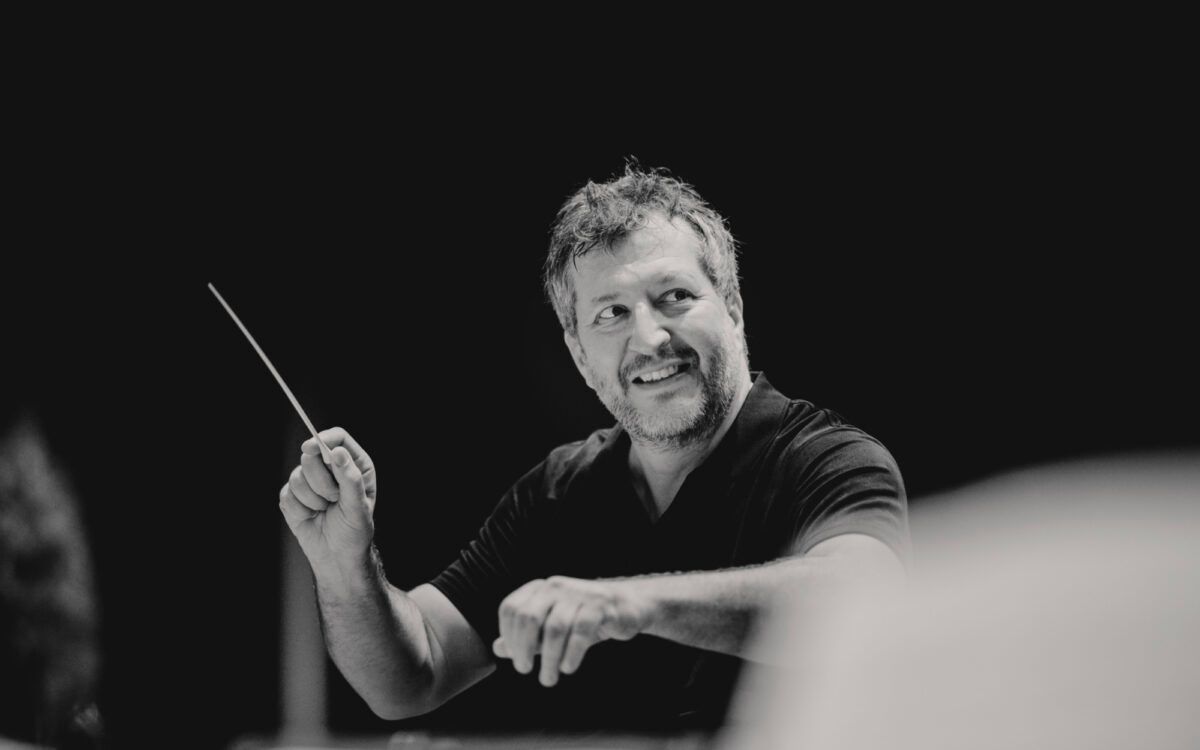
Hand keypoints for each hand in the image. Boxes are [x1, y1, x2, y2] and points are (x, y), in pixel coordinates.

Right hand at [278, 427, 377, 571]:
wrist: (338, 557)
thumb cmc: (354, 531)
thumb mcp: (358, 506)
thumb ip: (350, 478)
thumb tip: (338, 451)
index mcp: (354, 463)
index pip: (337, 437)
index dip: (323, 438)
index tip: (311, 448)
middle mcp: (332, 467)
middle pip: (312, 453)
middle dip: (320, 480)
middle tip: (333, 499)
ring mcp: (310, 480)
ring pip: (297, 475)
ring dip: (312, 499)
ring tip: (325, 510)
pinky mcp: (293, 495)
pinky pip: (287, 493)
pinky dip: (300, 509)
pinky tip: (312, 516)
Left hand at [493, 576, 653, 686]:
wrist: (626, 606)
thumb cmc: (583, 618)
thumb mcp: (551, 626)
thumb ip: (525, 636)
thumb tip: (497, 648)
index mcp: (540, 589)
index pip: (511, 608)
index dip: (508, 635)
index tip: (516, 658)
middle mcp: (556, 587)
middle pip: (529, 616)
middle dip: (523, 648)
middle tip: (524, 670)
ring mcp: (579, 594)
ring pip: (555, 628)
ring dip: (549, 659)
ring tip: (548, 679)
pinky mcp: (601, 605)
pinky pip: (581, 631)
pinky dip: (572, 653)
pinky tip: (568, 668)